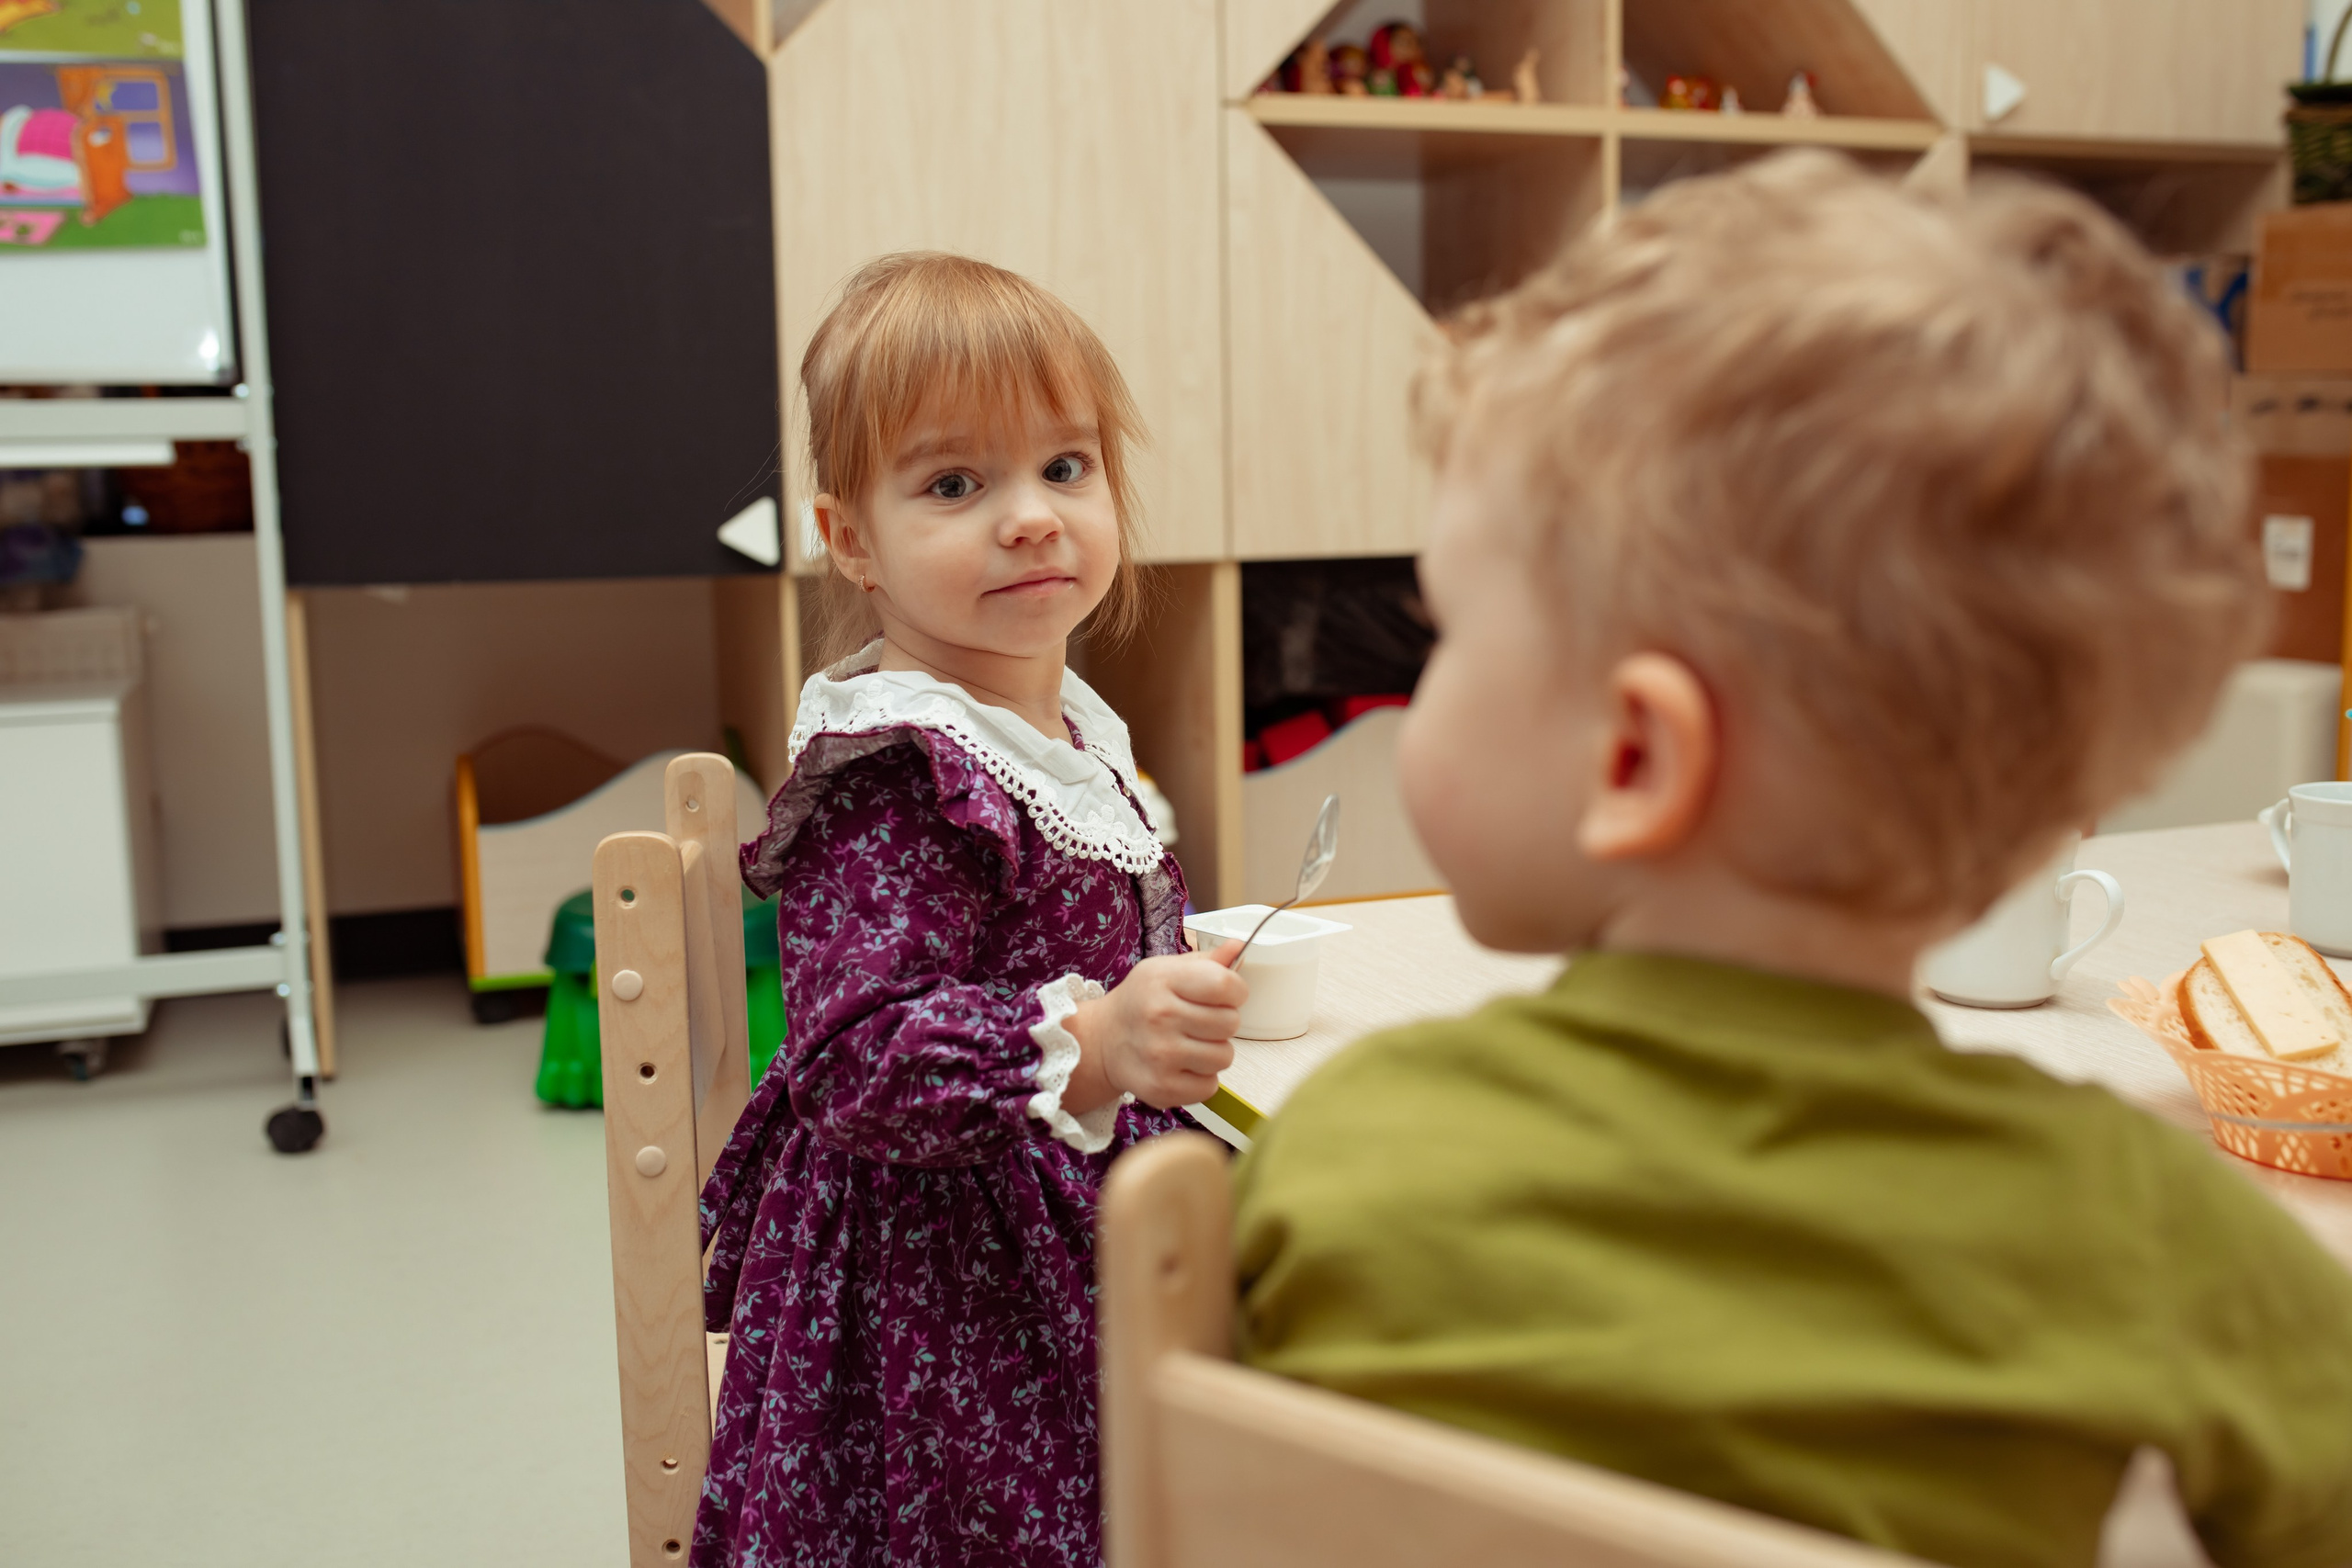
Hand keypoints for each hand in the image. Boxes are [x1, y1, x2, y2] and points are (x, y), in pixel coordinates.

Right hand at [1066, 940, 1247, 1109]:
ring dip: (1213, 1051)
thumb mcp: (1166, 970)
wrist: (1103, 1041)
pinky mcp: (1162, 1087)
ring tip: (1189, 1044)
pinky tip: (1181, 1065)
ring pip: (1224, 1056)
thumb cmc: (1141, 1002)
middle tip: (1199, 1021)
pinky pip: (1210, 1086)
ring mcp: (1160, 1055)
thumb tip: (1238, 947)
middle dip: (1222, 1022)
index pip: (1226, 985)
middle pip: (1230, 1022)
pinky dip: (1201, 1078)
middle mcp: (1160, 1016)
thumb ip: (1206, 962)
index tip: (1225, 995)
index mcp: (1163, 980)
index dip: (1235, 991)